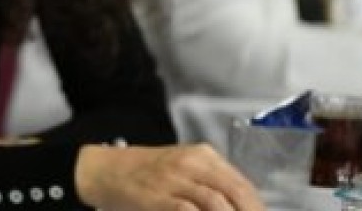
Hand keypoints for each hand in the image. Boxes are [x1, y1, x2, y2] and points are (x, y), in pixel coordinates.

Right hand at [74, 143, 262, 210]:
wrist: (104, 170)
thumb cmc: (146, 174)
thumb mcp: (182, 169)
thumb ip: (210, 184)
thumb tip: (243, 206)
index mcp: (202, 155)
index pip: (243, 184)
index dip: (258, 208)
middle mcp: (191, 163)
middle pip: (235, 193)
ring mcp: (173, 180)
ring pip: (216, 204)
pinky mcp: (157, 197)